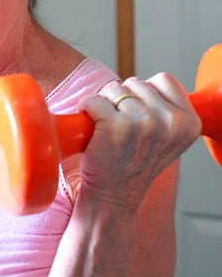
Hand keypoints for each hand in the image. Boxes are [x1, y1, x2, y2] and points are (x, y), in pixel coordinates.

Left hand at [77, 73, 201, 211]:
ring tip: (110, 132)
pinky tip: (94, 130)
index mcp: (188, 123)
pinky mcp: (115, 125)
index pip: (164, 80)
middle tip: (123, 130)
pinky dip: (87, 111)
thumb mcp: (167, 139)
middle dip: (124, 101)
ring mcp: (143, 122)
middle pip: (136, 82)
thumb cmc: (134, 165)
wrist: (113, 196)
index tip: (140, 117)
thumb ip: (167, 110)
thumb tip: (148, 85)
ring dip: (106, 106)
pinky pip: (94, 101)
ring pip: (114, 90)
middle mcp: (169, 122)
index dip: (145, 94)